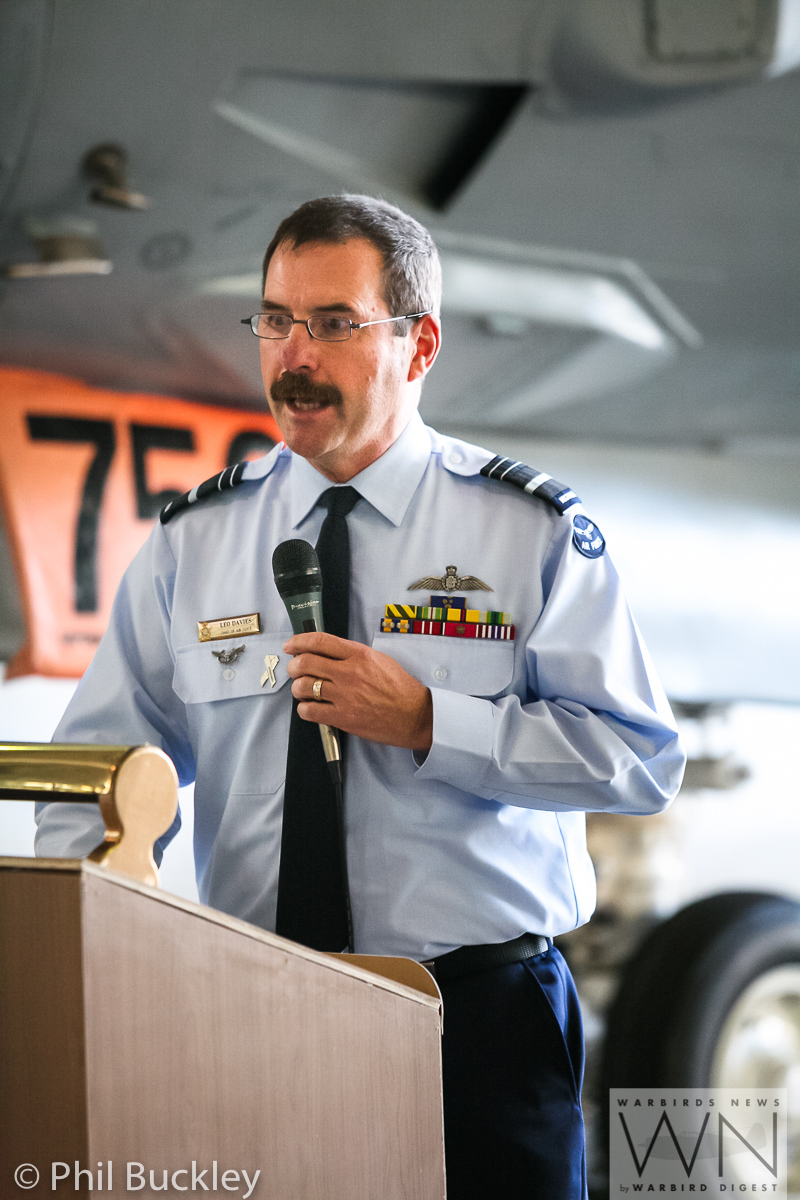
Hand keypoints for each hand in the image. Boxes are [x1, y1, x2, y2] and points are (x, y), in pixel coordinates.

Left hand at [283, 631, 432, 752]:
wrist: (413, 715)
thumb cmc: (399, 688)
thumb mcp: (378, 659)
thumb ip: (352, 654)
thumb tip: (327, 652)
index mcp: (358, 655)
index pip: (320, 641)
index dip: (299, 642)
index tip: (290, 646)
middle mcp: (348, 673)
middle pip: (305, 662)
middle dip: (293, 666)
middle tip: (294, 670)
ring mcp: (344, 696)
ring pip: (303, 687)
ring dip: (297, 688)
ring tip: (303, 690)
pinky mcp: (342, 717)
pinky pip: (309, 711)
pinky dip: (304, 708)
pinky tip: (311, 707)